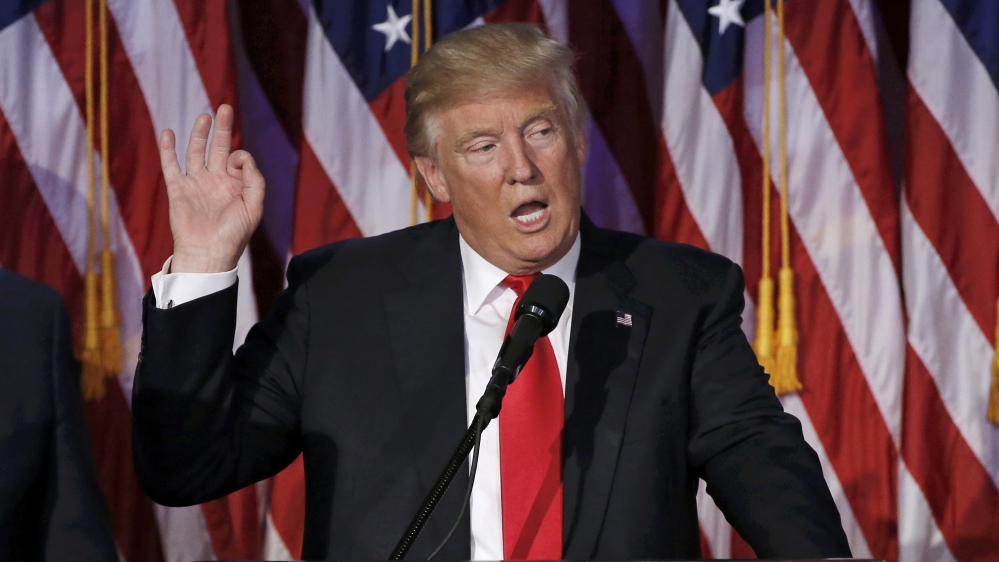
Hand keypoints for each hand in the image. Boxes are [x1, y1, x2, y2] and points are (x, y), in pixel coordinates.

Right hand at [159, 104, 263, 272]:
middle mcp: (215, 181)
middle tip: (225, 107)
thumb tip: (242, 156)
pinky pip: (171, 166)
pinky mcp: (178, 189)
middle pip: (217, 148)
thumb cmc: (233, 234)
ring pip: (195, 153)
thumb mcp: (254, 207)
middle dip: (221, 128)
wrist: (207, 253)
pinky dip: (168, 149)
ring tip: (204, 116)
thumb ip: (255, 180)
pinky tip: (169, 133)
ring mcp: (196, 184)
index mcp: (235, 185)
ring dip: (199, 134)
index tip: (236, 166)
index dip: (239, 156)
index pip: (237, 158)